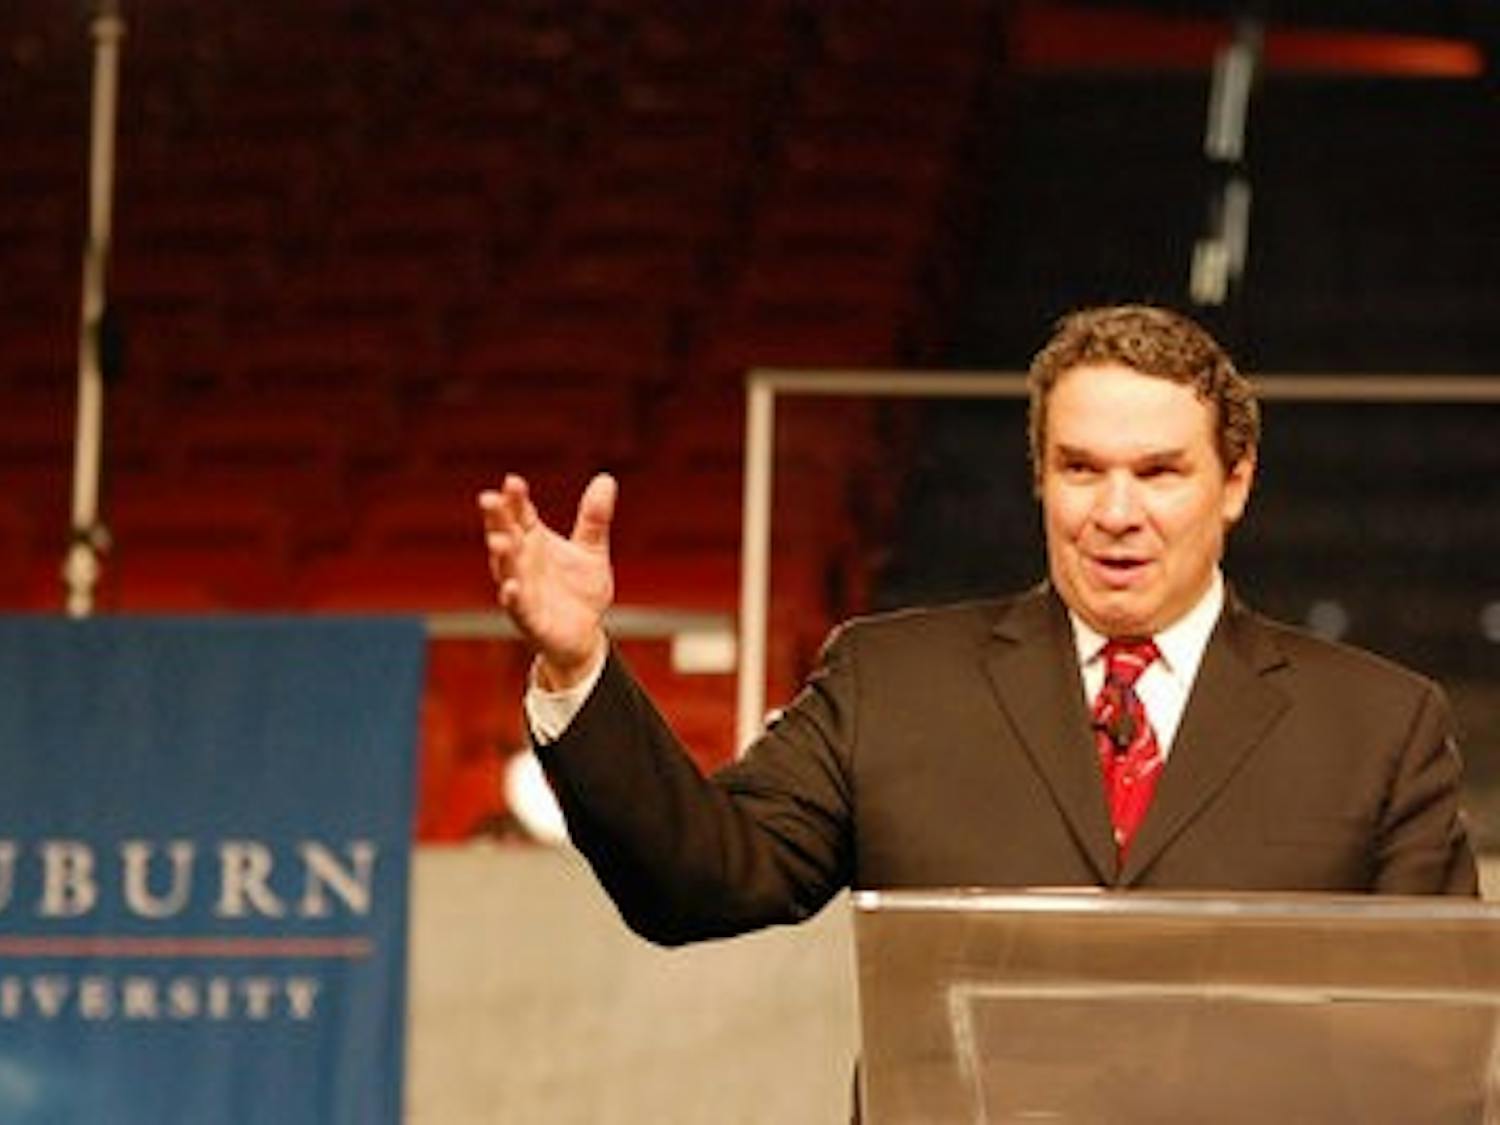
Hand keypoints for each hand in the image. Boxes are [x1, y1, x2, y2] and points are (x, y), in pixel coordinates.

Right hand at [479, 473, 616, 688]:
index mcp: (533, 542)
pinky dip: (512, 597)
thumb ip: (594, 517)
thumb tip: (606, 478)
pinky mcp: (529, 618)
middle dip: (496, 519)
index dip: (515, 498)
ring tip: (498, 540)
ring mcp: (522, 590)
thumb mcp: (591, 550)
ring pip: (506, 570)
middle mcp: (522, 563)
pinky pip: (517, 607)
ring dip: (501, 556)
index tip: (513, 481)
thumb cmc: (579, 590)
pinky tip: (510, 588)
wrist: (584, 635)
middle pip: (505, 536)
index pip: (520, 514)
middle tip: (489, 499)